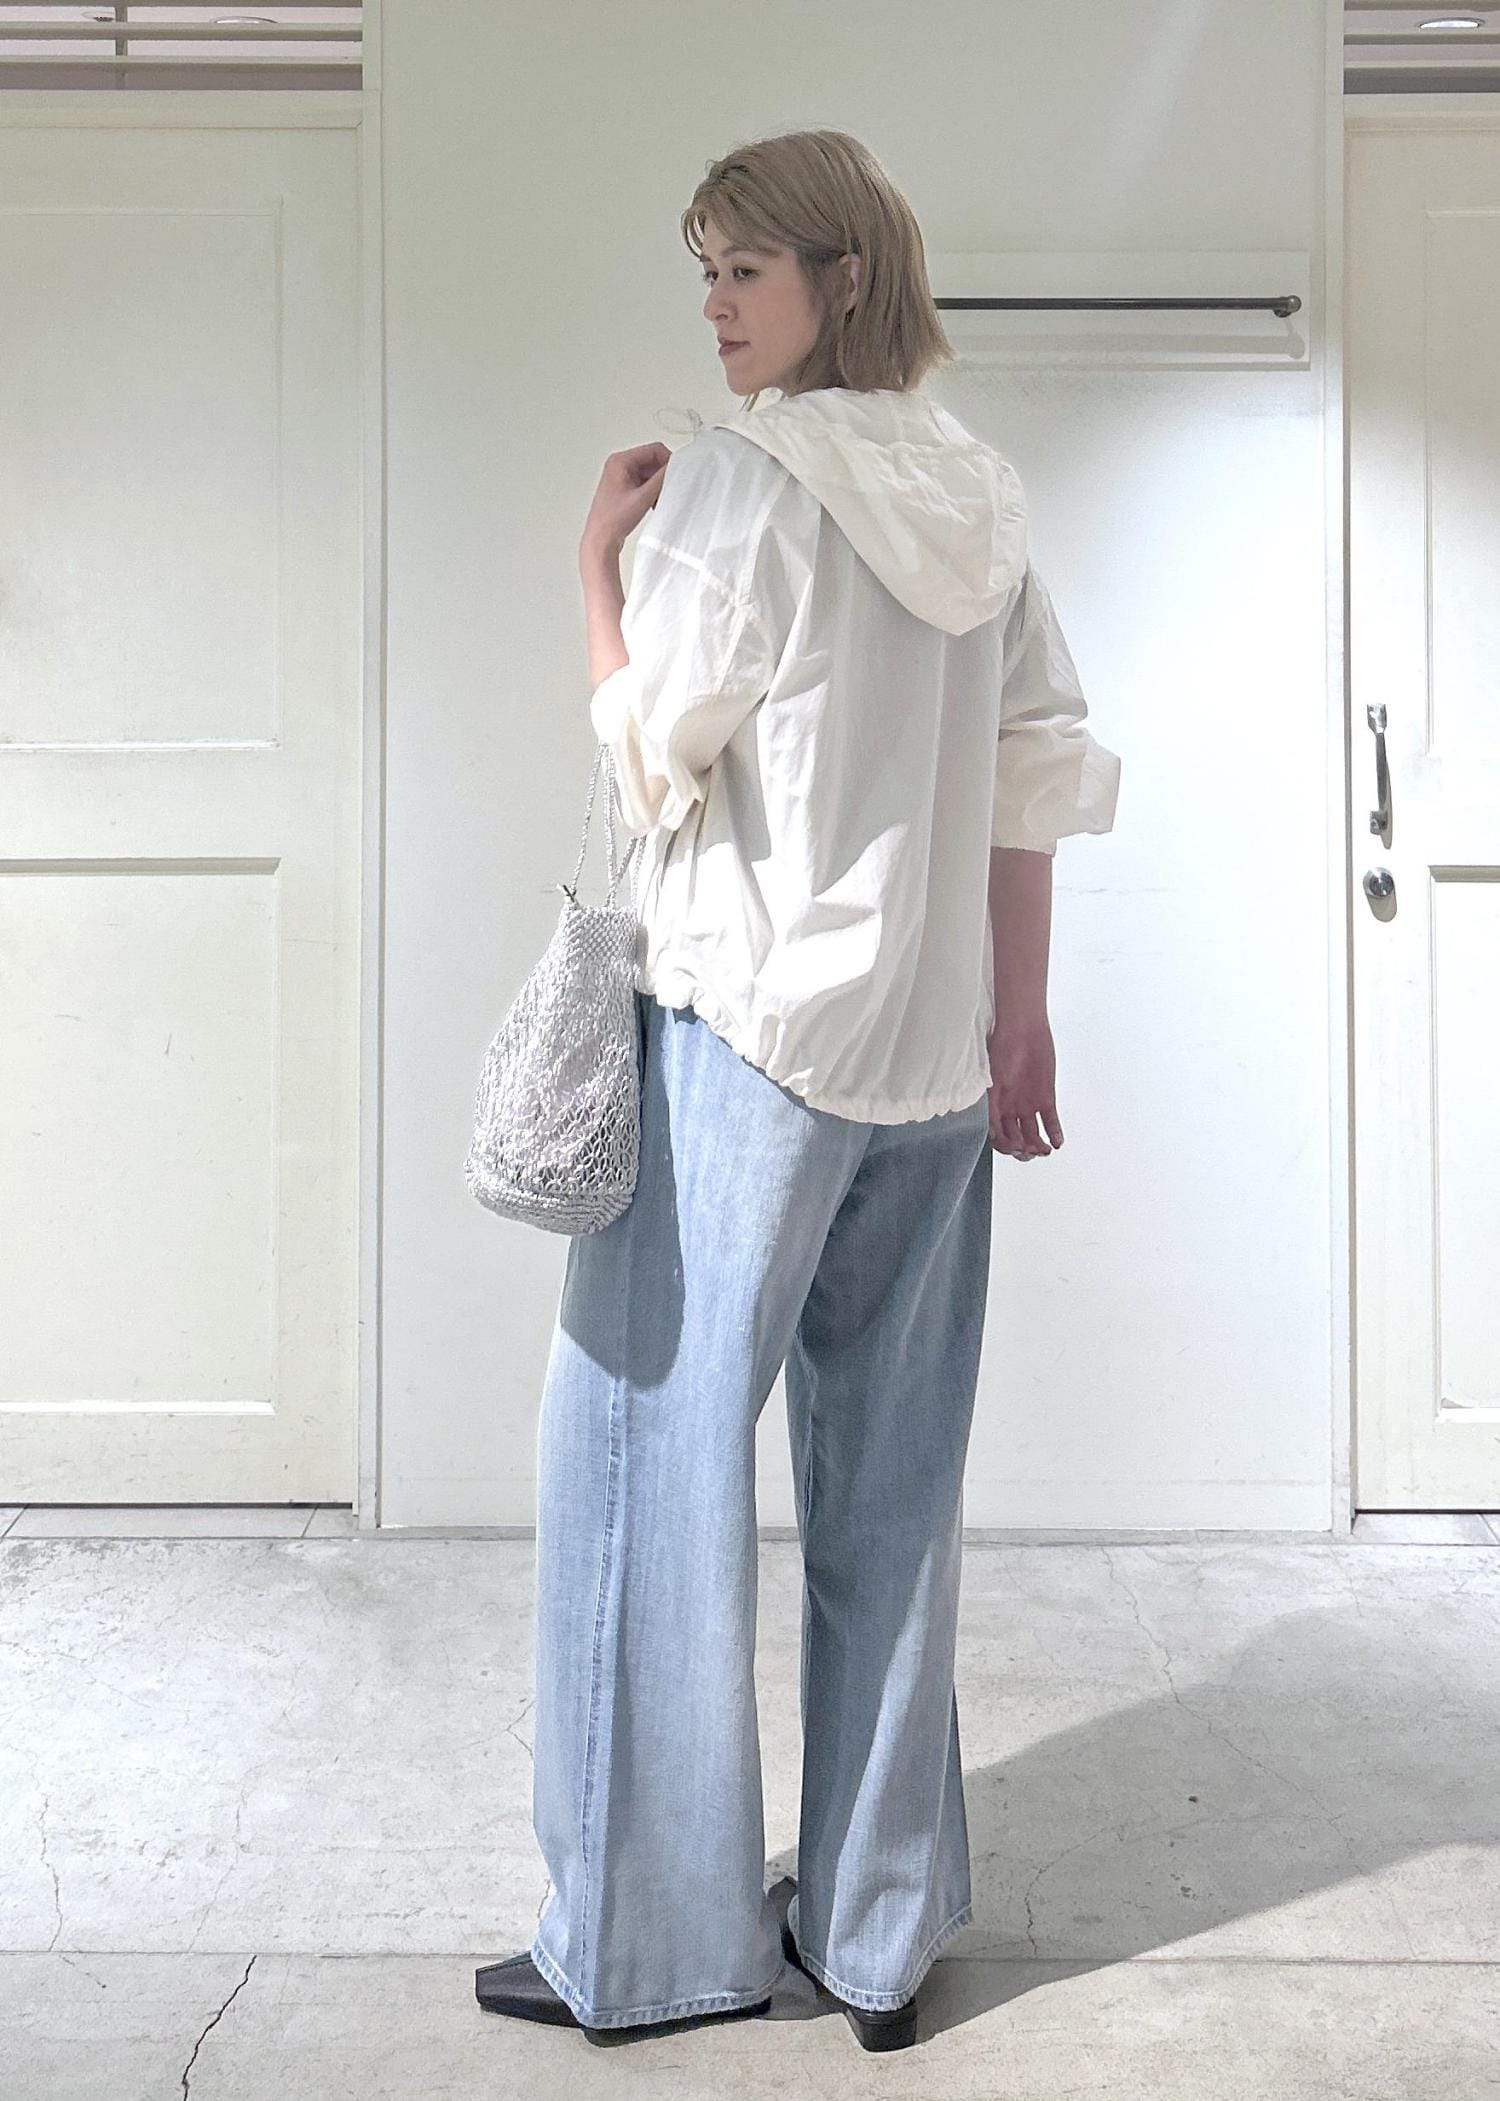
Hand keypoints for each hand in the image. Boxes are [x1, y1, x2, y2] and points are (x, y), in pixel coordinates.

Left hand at [579, 442, 672, 562]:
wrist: (601, 539)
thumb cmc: (613, 520)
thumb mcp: (643, 497)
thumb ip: (661, 479)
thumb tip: (675, 467)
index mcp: (620, 461)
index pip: (653, 450)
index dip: (668, 461)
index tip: (677, 474)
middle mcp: (619, 465)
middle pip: (652, 460)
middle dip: (663, 475)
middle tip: (669, 489)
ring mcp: (622, 477)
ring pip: (650, 473)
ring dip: (659, 485)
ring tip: (659, 500)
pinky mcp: (625, 488)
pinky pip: (645, 483)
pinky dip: (653, 492)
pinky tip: (654, 504)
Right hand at [985, 1014, 1063, 1159]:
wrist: (1022, 1029)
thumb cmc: (1002, 1047)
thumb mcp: (991, 1080)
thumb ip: (991, 1107)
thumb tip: (992, 1134)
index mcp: (993, 1106)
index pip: (997, 1136)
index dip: (1004, 1145)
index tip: (1013, 1147)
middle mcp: (1010, 1108)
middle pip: (1015, 1139)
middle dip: (1021, 1150)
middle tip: (1027, 1152)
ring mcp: (1028, 1104)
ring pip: (1032, 1134)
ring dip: (1037, 1146)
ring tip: (1044, 1150)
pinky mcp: (1045, 1098)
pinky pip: (1050, 1121)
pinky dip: (1054, 1133)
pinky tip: (1057, 1142)